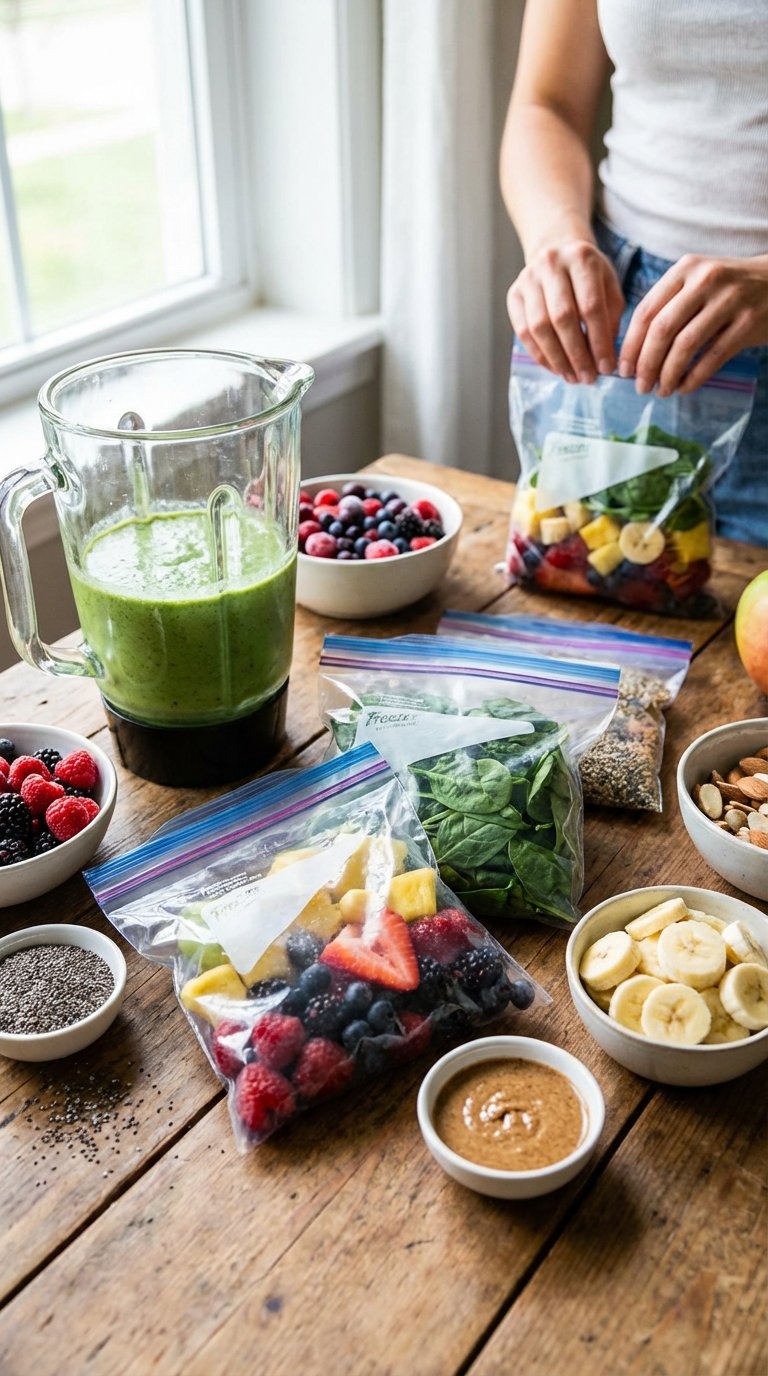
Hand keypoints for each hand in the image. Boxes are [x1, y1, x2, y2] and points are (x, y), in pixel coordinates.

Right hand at [506, 239, 624, 382]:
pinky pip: (523, 331)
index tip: (606, 368)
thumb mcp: (608, 286)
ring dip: (557, 358)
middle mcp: (551, 263)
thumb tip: (605, 359)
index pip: (590, 306)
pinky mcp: (514, 294)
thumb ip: (610, 318)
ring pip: (539, 327)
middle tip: (587, 378)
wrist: (555, 250)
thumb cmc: (588, 275)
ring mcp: (528, 278)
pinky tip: (554, 367)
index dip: (599, 341)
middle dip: (577, 354)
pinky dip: (540, 354)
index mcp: (581, 258)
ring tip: (572, 377)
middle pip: (562, 317)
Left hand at [618, 254, 767, 395]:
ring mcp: (729, 300)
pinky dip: (694, 377)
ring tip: (662, 391)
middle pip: (662, 329)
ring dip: (668, 374)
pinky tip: (684, 388)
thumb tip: (633, 351)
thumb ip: (668, 306)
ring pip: (686, 345)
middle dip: (646, 364)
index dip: (630, 345)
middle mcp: (705, 280)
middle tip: (640, 386)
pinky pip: (713, 357)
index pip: (646, 311)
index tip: (622, 370)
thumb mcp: (696, 281)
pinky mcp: (748, 322)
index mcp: (685, 269)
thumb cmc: (726, 288)